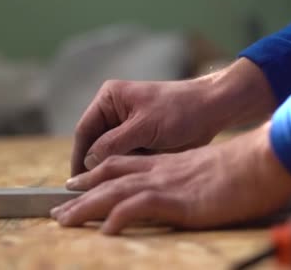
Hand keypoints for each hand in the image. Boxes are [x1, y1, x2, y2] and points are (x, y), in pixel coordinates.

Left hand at [53, 122, 290, 234]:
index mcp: (165, 163)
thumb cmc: (243, 169)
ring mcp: (166, 184)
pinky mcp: (178, 199)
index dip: (96, 172)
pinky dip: (119, 217)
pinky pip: (140, 207)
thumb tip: (183, 193)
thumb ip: (187, 180)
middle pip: (109, 178)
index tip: (77, 183)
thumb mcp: (206, 171)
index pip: (121, 164)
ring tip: (63, 221)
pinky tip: (104, 231)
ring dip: (86, 207)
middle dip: (80, 194)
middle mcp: (158, 170)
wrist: (262, 160)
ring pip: (115, 192)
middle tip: (58, 211)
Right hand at [71, 58, 275, 174]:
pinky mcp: (138, 139)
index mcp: (109, 99)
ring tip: (106, 191)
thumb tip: (89, 162)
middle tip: (89, 193)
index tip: (77, 183)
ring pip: (107, 154)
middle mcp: (113, 111)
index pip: (84, 131)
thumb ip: (114, 143)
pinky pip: (123, 158)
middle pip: (93, 144)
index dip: (78, 157)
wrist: (213, 110)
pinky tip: (125, 185)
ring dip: (109, 170)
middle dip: (93, 166)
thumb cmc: (180, 111)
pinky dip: (124, 170)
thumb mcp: (144, 126)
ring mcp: (125, 126)